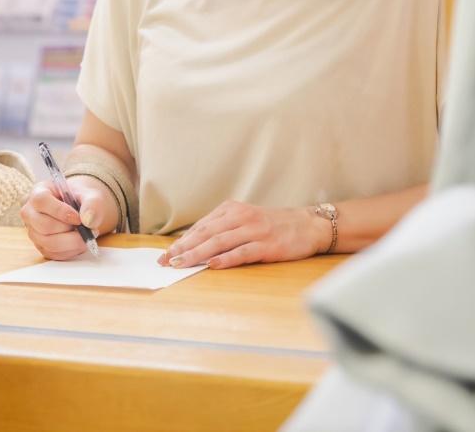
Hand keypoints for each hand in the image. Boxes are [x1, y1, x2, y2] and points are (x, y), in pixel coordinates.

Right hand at [20, 176, 117, 260]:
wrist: (80, 209)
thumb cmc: (81, 199)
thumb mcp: (90, 195)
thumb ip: (92, 204)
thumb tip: (89, 220)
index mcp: (38, 192)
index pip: (41, 201)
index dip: (60, 211)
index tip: (78, 218)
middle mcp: (30, 212)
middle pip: (44, 225)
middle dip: (69, 230)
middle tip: (87, 228)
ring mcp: (33, 231)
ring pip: (48, 243)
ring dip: (72, 242)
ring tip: (86, 235)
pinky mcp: (41, 246)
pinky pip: (54, 254)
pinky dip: (71, 251)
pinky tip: (80, 242)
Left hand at [158, 200, 327, 269]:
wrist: (308, 225)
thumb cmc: (272, 225)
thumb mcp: (245, 219)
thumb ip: (222, 228)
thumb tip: (193, 244)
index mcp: (232, 209)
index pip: (201, 226)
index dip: (182, 240)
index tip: (166, 253)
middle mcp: (241, 217)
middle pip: (206, 233)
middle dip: (183, 248)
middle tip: (166, 261)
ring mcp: (254, 231)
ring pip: (220, 242)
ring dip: (198, 254)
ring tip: (182, 263)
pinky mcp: (267, 245)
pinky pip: (242, 252)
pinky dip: (226, 259)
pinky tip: (212, 265)